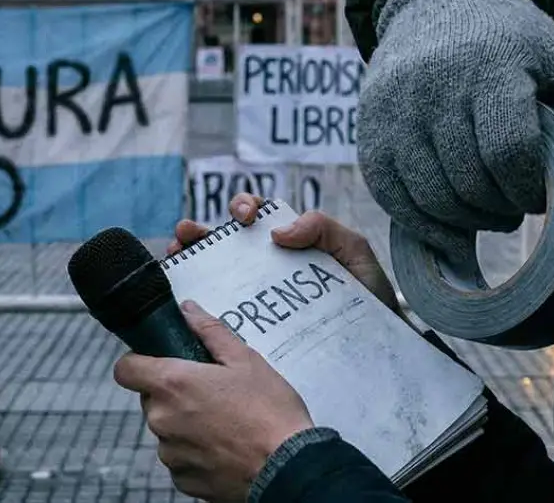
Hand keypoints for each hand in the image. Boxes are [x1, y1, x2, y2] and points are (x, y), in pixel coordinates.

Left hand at [114, 300, 314, 502]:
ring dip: (186, 424)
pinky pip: (180, 457)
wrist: (289, 466)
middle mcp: (162, 419)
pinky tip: (225, 447)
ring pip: (167, 429)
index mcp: (173, 384)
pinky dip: (196, 452)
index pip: (125, 369)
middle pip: (152, 399)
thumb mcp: (246, 360)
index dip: (140, 362)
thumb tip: (188, 311)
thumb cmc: (270, 411)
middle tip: (212, 392)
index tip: (161, 363)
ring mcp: (170, 453)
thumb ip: (210, 332)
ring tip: (225, 423)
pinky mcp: (182, 479)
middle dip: (175, 393)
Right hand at [168, 193, 409, 321]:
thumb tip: (279, 231)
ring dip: (188, 258)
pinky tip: (184, 300)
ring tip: (177, 254)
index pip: (255, 216)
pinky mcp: (252, 326)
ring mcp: (256, 295)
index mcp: (287, 241)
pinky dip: (197, 302)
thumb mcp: (354, 252)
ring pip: (212, 273)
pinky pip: (219, 312)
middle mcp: (265, 265)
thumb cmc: (367, 294)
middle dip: (198, 232)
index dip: (242, 207)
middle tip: (187, 233)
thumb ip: (325, 228)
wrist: (376, 346)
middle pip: (222, 242)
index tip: (245, 218)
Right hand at [358, 0, 553, 263]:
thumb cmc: (511, 41)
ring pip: (431, 197)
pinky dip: (424, 224)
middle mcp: (433, 85)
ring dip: (467, 220)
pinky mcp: (368, 131)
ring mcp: (394, 110)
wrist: (436, 1)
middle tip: (517, 205)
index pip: (508, 151)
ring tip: (490, 212)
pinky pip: (392, 199)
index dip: (529, 189)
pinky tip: (452, 224)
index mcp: (489, 65)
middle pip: (470, 182)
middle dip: (501, 209)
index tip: (541, 195)